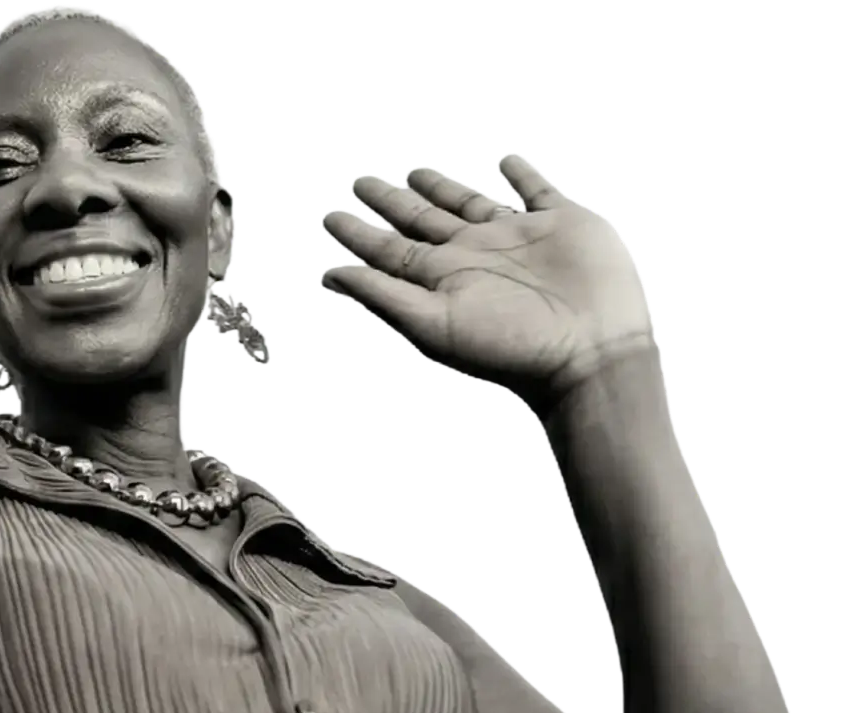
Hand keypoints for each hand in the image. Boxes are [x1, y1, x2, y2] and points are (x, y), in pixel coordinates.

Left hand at [318, 154, 656, 412]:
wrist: (588, 351)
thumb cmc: (507, 347)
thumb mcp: (431, 323)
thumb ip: (381, 294)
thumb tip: (327, 272)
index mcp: (440, 277)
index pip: (386, 248)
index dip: (355, 232)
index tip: (325, 213)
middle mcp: (473, 254)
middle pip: (420, 218)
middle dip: (390, 199)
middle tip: (360, 178)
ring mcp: (515, 237)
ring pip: (468, 202)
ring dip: (442, 185)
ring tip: (415, 168)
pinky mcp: (561, 222)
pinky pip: (537, 189)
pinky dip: (522, 173)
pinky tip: (506, 159)